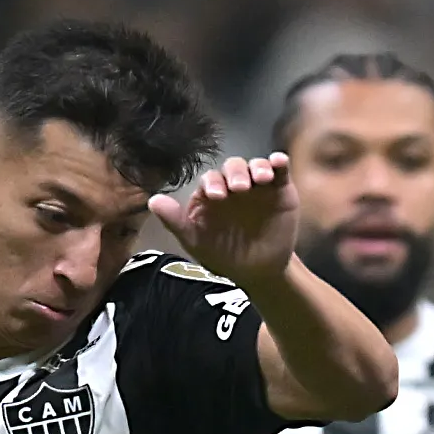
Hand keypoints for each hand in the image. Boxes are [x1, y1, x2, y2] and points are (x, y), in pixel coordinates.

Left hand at [150, 154, 299, 287]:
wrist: (258, 271)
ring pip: (255, 165)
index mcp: (212, 194)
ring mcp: (258, 185)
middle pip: (233, 168)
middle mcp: (234, 185)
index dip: (212, 183)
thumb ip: (176, 222)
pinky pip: (279, 171)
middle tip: (239, 189)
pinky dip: (279, 163)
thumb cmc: (224, 256)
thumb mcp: (196, 242)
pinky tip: (278, 162)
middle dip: (235, 174)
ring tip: (261, 179)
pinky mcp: (280, 188)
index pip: (210, 180)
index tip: (216, 196)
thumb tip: (153, 200)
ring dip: (258, 167)